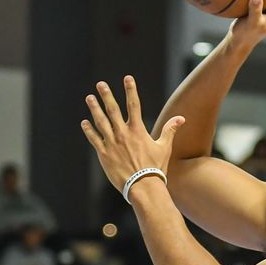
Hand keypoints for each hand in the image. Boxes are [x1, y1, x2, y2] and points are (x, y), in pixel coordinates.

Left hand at [83, 77, 184, 194]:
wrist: (143, 186)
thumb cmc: (155, 168)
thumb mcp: (164, 148)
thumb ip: (170, 130)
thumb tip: (181, 118)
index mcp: (137, 131)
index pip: (134, 105)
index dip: (131, 90)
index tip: (127, 78)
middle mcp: (123, 134)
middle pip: (113, 110)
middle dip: (106, 95)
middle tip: (100, 84)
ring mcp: (112, 143)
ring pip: (101, 122)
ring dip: (95, 109)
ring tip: (89, 98)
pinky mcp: (104, 154)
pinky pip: (94, 139)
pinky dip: (89, 130)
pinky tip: (84, 122)